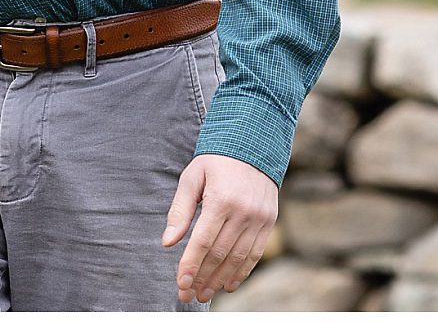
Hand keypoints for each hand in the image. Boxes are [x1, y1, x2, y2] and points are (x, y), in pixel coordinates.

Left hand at [161, 153, 276, 302]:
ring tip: (205, 294)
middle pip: (220, 254)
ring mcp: (259, 218)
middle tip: (188, 296)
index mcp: (221, 200)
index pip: (203, 242)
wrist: (254, 143)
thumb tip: (168, 242)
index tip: (181, 284)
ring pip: (238, 258)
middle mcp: (243, 212)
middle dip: (202, 278)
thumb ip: (180, 211)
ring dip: (220, 280)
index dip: (190, 266)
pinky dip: (242, 272)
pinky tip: (229, 284)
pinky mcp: (269, 222)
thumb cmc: (216, 160)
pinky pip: (255, 254)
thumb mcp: (192, 178)